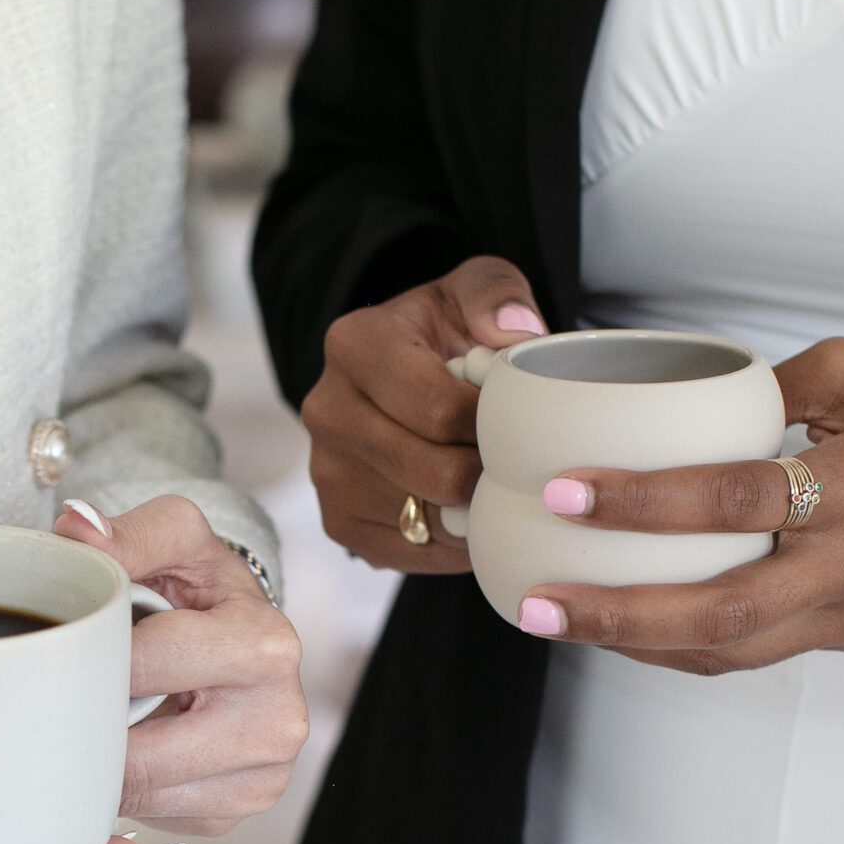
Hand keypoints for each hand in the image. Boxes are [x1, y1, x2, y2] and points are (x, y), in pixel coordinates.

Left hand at [55, 494, 307, 834]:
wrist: (246, 639)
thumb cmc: (204, 591)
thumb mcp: (177, 541)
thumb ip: (127, 533)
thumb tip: (76, 528)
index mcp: (265, 645)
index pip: (144, 666)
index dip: (93, 658)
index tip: (71, 649)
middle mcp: (278, 720)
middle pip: (142, 755)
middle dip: (93, 727)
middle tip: (66, 697)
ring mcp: (263, 777)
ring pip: (141, 795)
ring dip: (105, 763)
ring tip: (103, 718)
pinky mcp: (236, 812)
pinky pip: (154, 815)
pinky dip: (131, 787)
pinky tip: (135, 746)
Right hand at [301, 256, 549, 570]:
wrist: (401, 380)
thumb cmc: (446, 334)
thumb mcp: (472, 291)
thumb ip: (498, 293)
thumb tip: (516, 333)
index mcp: (355, 345)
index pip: (440, 409)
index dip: (494, 425)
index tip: (513, 417)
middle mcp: (326, 410)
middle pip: (436, 472)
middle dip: (487, 470)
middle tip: (512, 455)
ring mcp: (326, 472)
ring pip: (430, 518)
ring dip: (473, 508)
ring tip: (489, 476)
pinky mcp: (338, 522)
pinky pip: (415, 551)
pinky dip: (454, 540)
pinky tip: (465, 506)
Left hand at [518, 338, 843, 673]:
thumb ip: (770, 385)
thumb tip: (684, 397)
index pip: (732, 499)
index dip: (642, 500)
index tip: (566, 491)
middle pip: (715, 615)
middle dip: (615, 615)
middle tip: (536, 604)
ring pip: (726, 652)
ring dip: (635, 643)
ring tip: (558, 621)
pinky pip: (750, 653)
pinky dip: (681, 647)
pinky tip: (625, 628)